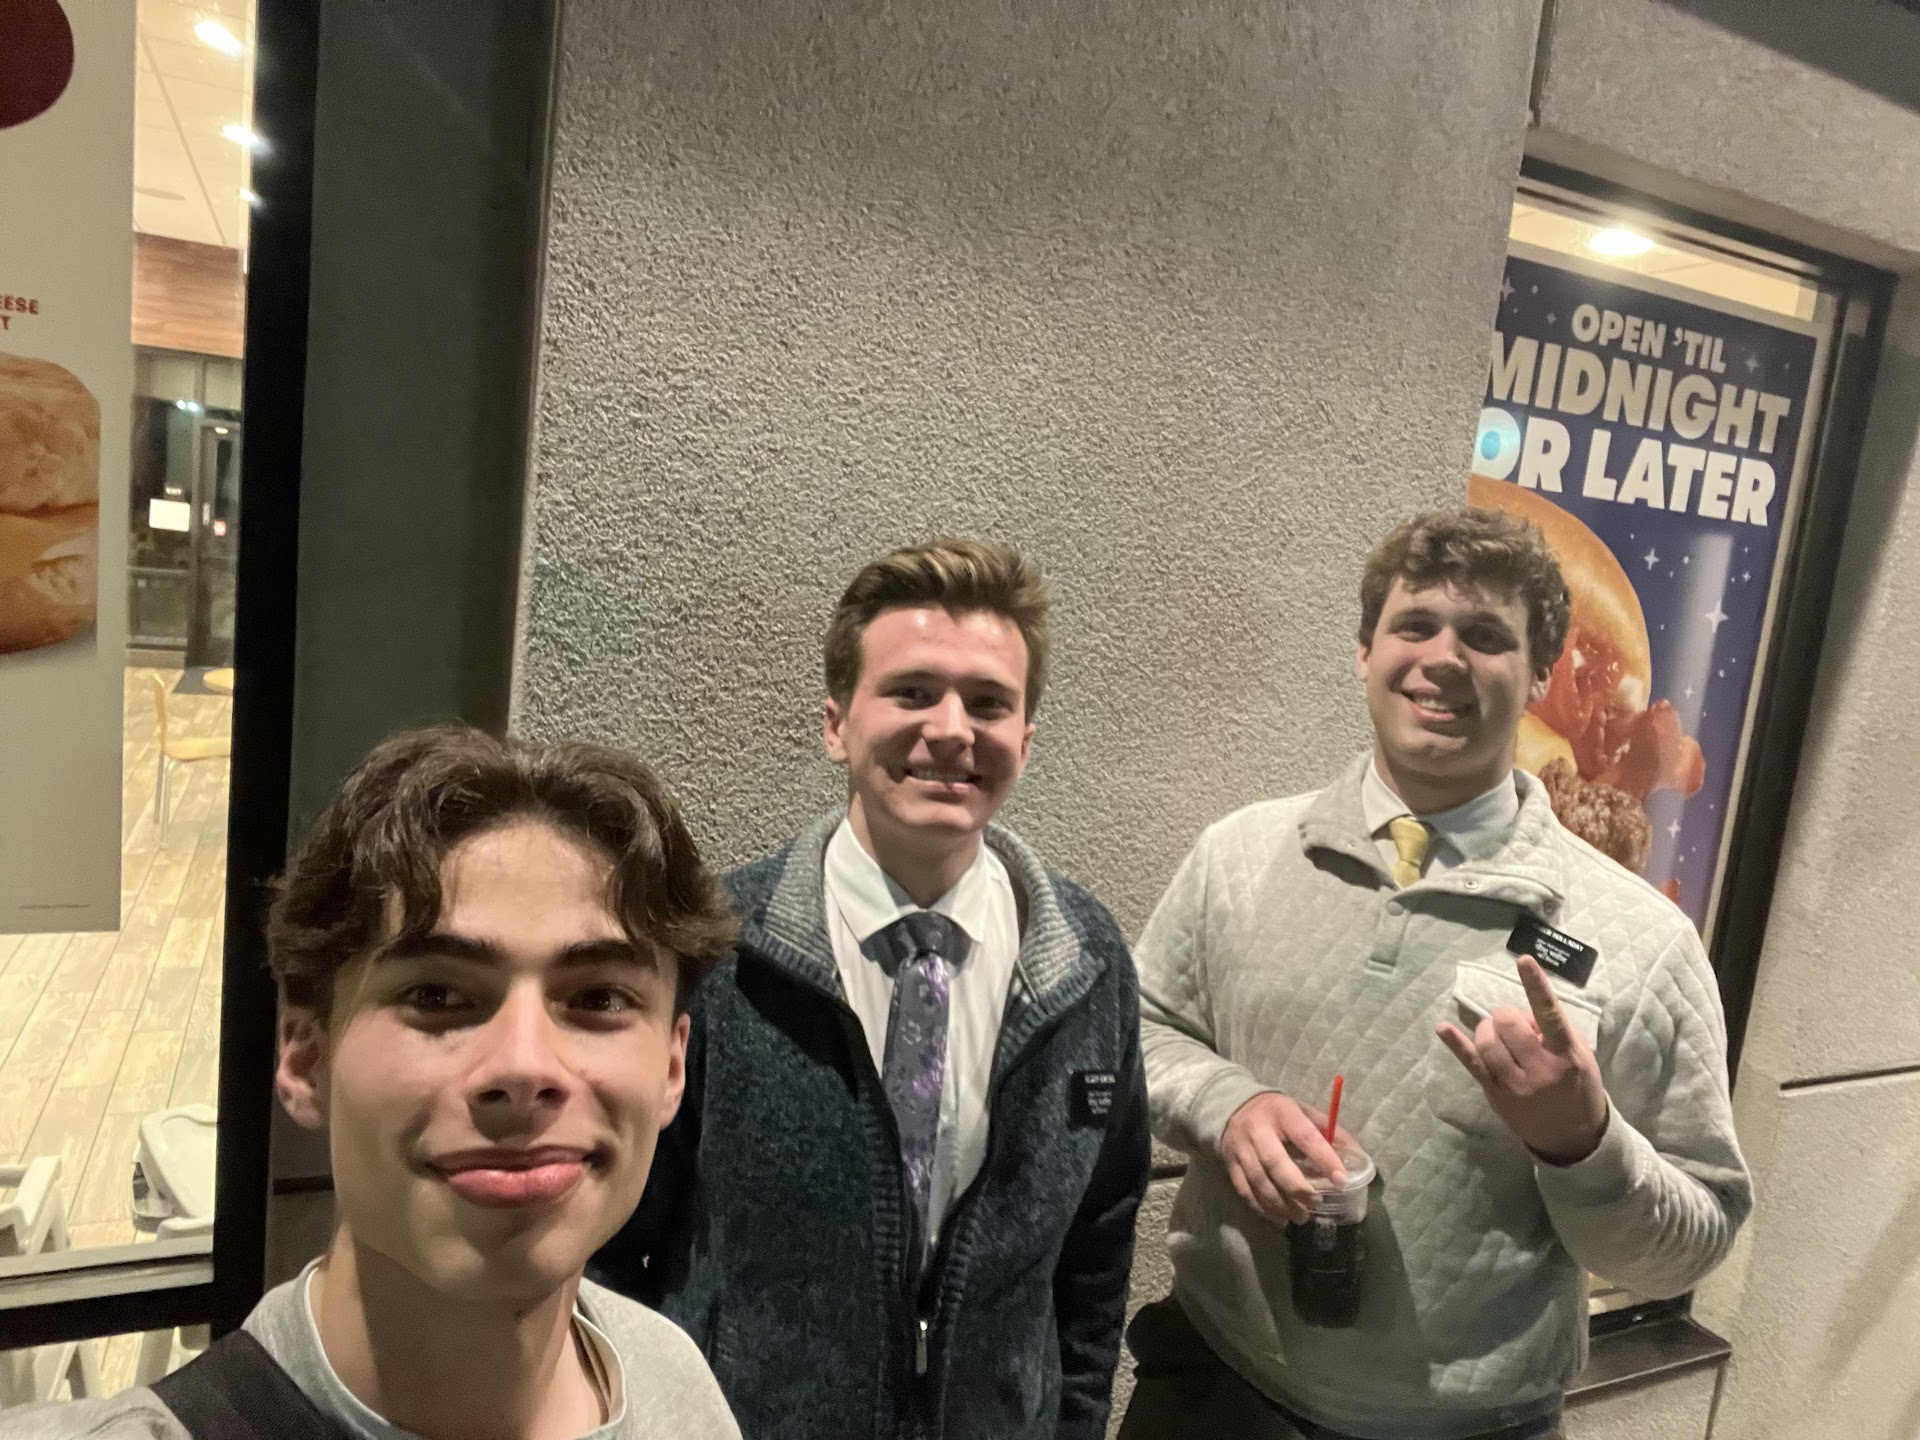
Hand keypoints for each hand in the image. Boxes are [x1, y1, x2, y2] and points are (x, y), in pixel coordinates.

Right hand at [1218, 1092, 1351, 1225]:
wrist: (1232, 1106)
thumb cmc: (1277, 1112)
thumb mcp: (1302, 1111)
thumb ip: (1328, 1131)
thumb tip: (1358, 1154)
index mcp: (1282, 1113)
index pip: (1305, 1136)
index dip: (1324, 1159)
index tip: (1340, 1180)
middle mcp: (1258, 1130)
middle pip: (1276, 1163)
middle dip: (1298, 1189)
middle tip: (1316, 1204)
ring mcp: (1241, 1148)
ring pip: (1259, 1182)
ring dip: (1281, 1204)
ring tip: (1300, 1216)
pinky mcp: (1230, 1163)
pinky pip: (1245, 1191)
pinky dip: (1262, 1207)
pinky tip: (1278, 1216)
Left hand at [1436, 953, 1609, 1165]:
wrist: (1573, 1136)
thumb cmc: (1578, 1085)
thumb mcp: (1580, 1054)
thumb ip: (1555, 1029)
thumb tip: (1524, 1013)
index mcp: (1565, 1054)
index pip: (1549, 1014)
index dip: (1535, 985)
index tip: (1523, 960)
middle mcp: (1540, 1069)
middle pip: (1508, 1024)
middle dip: (1506, 1014)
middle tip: (1513, 1022)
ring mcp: (1515, 1084)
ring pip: (1487, 1042)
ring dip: (1488, 1029)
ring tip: (1498, 1035)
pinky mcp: (1496, 1094)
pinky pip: (1471, 1064)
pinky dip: (1456, 1043)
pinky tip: (1442, 1027)